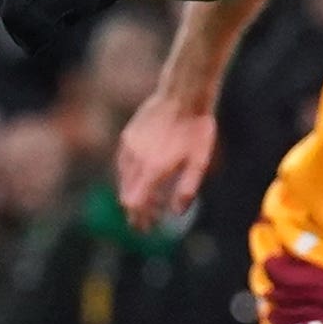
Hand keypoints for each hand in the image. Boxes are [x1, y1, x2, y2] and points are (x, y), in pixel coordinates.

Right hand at [115, 93, 218, 230]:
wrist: (184, 95)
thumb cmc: (197, 130)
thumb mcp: (200, 162)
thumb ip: (187, 189)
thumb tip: (177, 212)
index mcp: (154, 168)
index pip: (136, 203)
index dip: (139, 218)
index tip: (146, 228)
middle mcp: (137, 159)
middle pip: (127, 194)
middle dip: (135, 211)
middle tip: (145, 223)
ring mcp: (129, 146)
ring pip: (123, 179)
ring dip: (133, 194)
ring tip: (148, 203)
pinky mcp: (128, 136)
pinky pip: (122, 163)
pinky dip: (129, 176)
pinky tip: (140, 179)